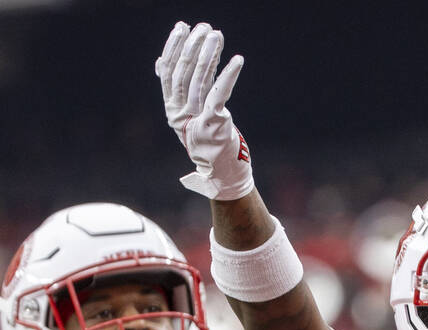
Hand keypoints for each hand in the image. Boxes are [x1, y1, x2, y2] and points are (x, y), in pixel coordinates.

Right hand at [156, 21, 254, 200]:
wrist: (222, 176)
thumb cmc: (209, 145)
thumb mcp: (189, 118)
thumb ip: (179, 93)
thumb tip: (161, 63)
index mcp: (172, 111)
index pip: (169, 72)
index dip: (174, 48)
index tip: (182, 28)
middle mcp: (180, 114)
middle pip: (184, 72)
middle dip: (193, 46)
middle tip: (203, 27)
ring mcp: (196, 119)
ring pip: (200, 79)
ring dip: (209, 54)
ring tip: (216, 34)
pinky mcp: (215, 124)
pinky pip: (221, 94)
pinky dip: (229, 75)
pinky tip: (237, 60)